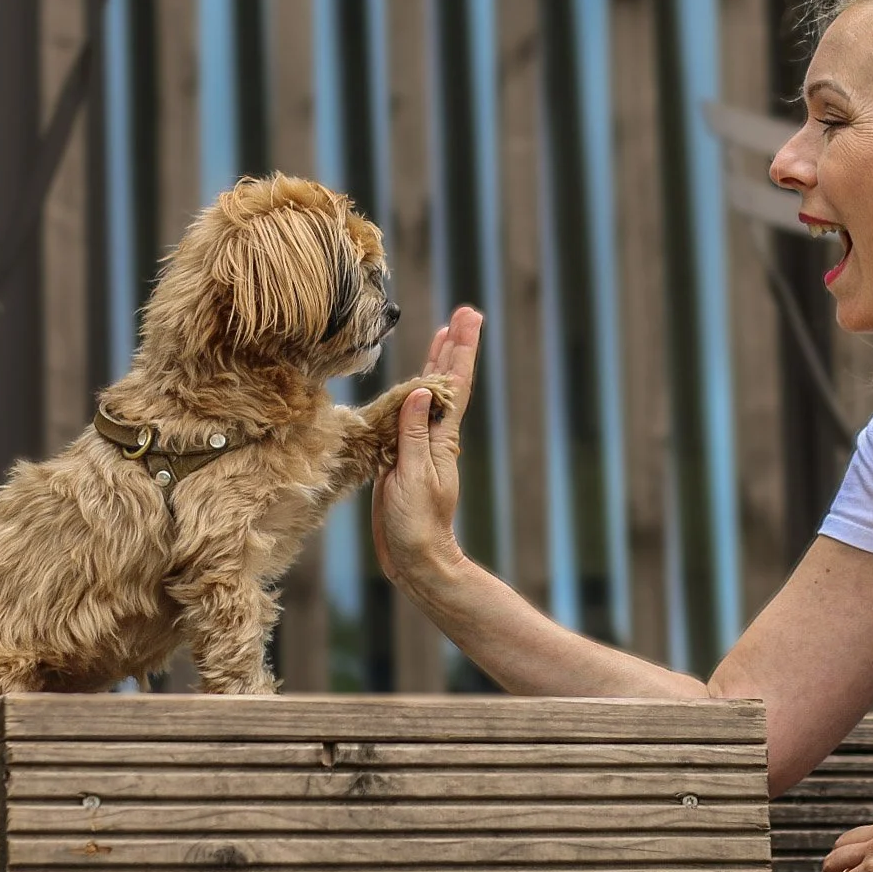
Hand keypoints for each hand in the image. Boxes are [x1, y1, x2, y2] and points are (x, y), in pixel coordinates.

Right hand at [370, 307, 481, 587]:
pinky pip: (410, 416)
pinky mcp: (404, 458)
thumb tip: (422, 390)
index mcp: (442, 439)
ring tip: (444, 334)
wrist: (415, 559)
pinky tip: (412, 386)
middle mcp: (437, 437)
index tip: (468, 317)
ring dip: (438, 364)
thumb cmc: (416, 523)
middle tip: (466, 311)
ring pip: (432, 395)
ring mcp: (422, 446)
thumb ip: (414, 434)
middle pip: (449, 383)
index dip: (460, 350)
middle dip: (455, 347)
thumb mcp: (412, 476)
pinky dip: (414, 394)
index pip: (455, 385)